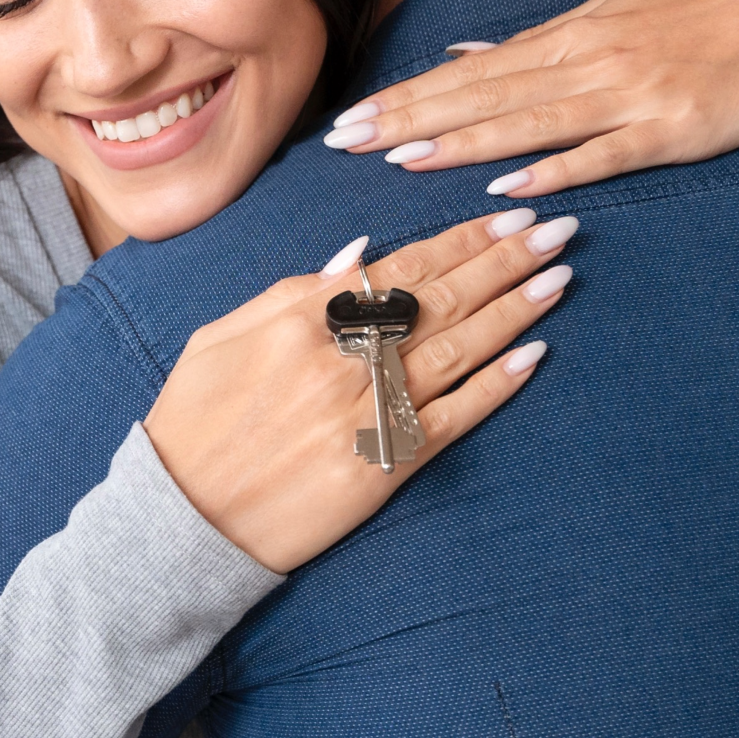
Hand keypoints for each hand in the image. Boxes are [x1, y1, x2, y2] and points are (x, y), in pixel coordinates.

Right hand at [143, 207, 575, 571]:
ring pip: (460, 349)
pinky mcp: (383, 468)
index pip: (402, 266)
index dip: (461, 238)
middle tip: (557, 229)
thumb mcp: (220, 338)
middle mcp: (344, 361)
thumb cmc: (192, 425)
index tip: (506, 215)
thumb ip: (291, 291)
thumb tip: (360, 253)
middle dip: (505, 259)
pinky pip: (454, 420)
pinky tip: (534, 355)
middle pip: (443, 298)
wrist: (180, 522)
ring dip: (515, 309)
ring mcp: (368, 415)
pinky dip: (497, 386)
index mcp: (302, 322)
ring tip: (558, 276)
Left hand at [322, 0, 738, 197]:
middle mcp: (588, 61)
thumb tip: (463, 56)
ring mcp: (629, 95)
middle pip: (482, 94)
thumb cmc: (697, 21)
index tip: (349, 120)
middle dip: (408, 120)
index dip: (406, 97)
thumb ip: (535, 46)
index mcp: (570, 37)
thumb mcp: (607, 17)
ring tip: (400, 161)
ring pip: (529, 122)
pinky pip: (604, 154)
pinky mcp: (671, 131)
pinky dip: (557, 171)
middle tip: (344, 144)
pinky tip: (512, 188)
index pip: (469, 72)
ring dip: (461, 144)